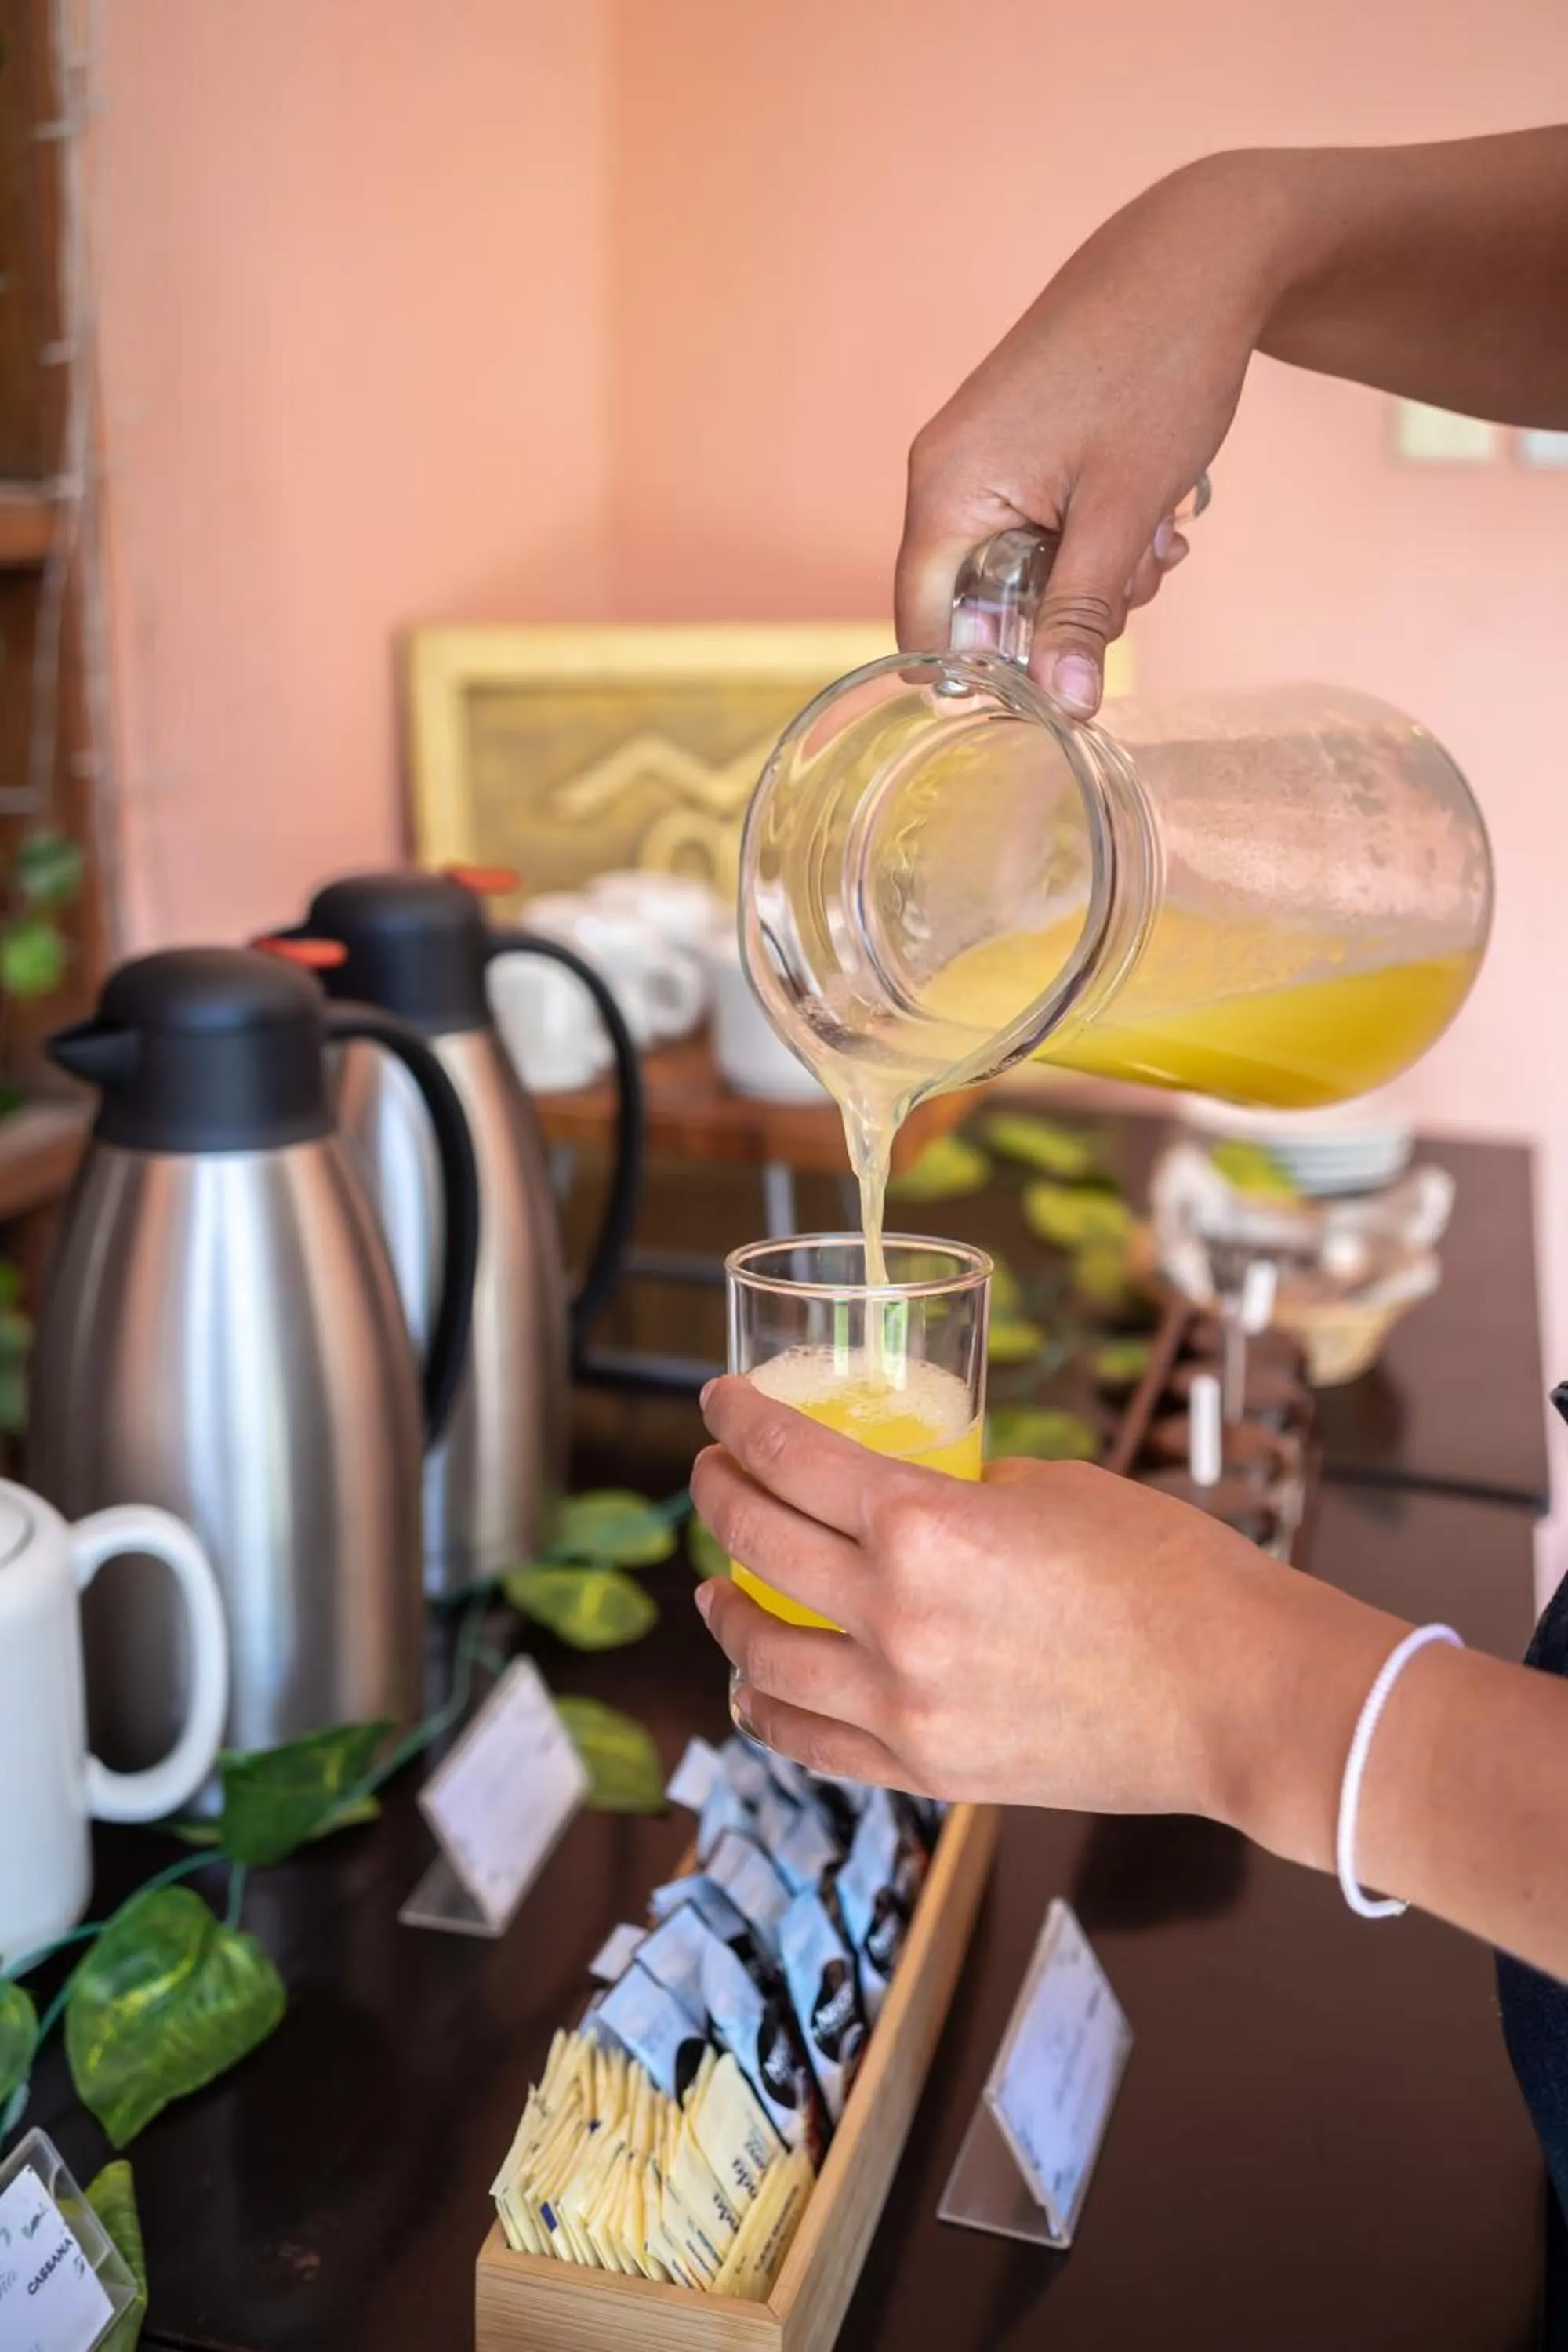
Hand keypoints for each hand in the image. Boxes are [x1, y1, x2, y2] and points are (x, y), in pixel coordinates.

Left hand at [690, 1375, 1396, 1844]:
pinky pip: (813, 1741)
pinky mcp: (930, 1770)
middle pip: (759, 1544)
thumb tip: (912, 1499)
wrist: (1240, 1696)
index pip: (791, 1457)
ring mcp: (905, 1705)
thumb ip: (963, 1491)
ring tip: (716, 1587)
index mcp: (924, 1525)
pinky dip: (769, 1709)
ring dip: (726, 1610)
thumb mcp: (1053, 1488)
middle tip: (713, 1471)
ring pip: (762, 1657)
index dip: (740, 1420)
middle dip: (720, 1493)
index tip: (718, 1403)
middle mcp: (894, 1615)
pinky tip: (755, 1688)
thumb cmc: (1170, 1573)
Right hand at [895, 153, 1289, 714]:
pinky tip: (1148, 512)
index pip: (925, 627)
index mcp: (946, 489)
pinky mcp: (1018, 443)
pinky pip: (1040, 527)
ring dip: (1092, 577)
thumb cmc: (1158, 368)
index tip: (1062, 678)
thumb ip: (1082, 615)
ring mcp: (982, 455)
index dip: (987, 672)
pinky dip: (1094, 537)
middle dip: (1062, 615)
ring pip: (1021, 569)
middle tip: (1137, 580)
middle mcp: (945, 473)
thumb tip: (1064, 707)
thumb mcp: (1122, 512)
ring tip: (1156, 536)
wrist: (1200, 252)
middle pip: (978, 604)